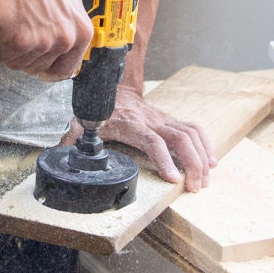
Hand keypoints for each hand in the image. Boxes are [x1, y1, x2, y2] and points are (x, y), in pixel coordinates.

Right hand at [0, 0, 92, 81]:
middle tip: (20, 33)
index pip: (67, 69)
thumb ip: (71, 22)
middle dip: (27, 55)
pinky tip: (1, 27)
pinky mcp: (19, 42)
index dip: (50, 68)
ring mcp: (42, 42)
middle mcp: (65, 39)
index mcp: (81, 31)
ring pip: (20, 63)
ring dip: (11, 50)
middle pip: (40, 67)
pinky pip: (4, 56)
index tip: (42, 66)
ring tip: (10, 25)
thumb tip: (69, 37)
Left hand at [57, 85, 217, 191]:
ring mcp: (164, 119)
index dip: (164, 160)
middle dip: (192, 163)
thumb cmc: (101, 109)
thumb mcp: (83, 122)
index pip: (153, 141)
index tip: (173, 178)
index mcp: (131, 124)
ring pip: (191, 134)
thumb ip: (72, 138)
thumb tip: (61, 154)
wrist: (115, 86)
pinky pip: (194, 129)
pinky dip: (206, 145)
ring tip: (206, 179)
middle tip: (196, 186)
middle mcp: (152, 120)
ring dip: (202, 157)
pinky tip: (211, 162)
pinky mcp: (171, 120)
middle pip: (180, 138)